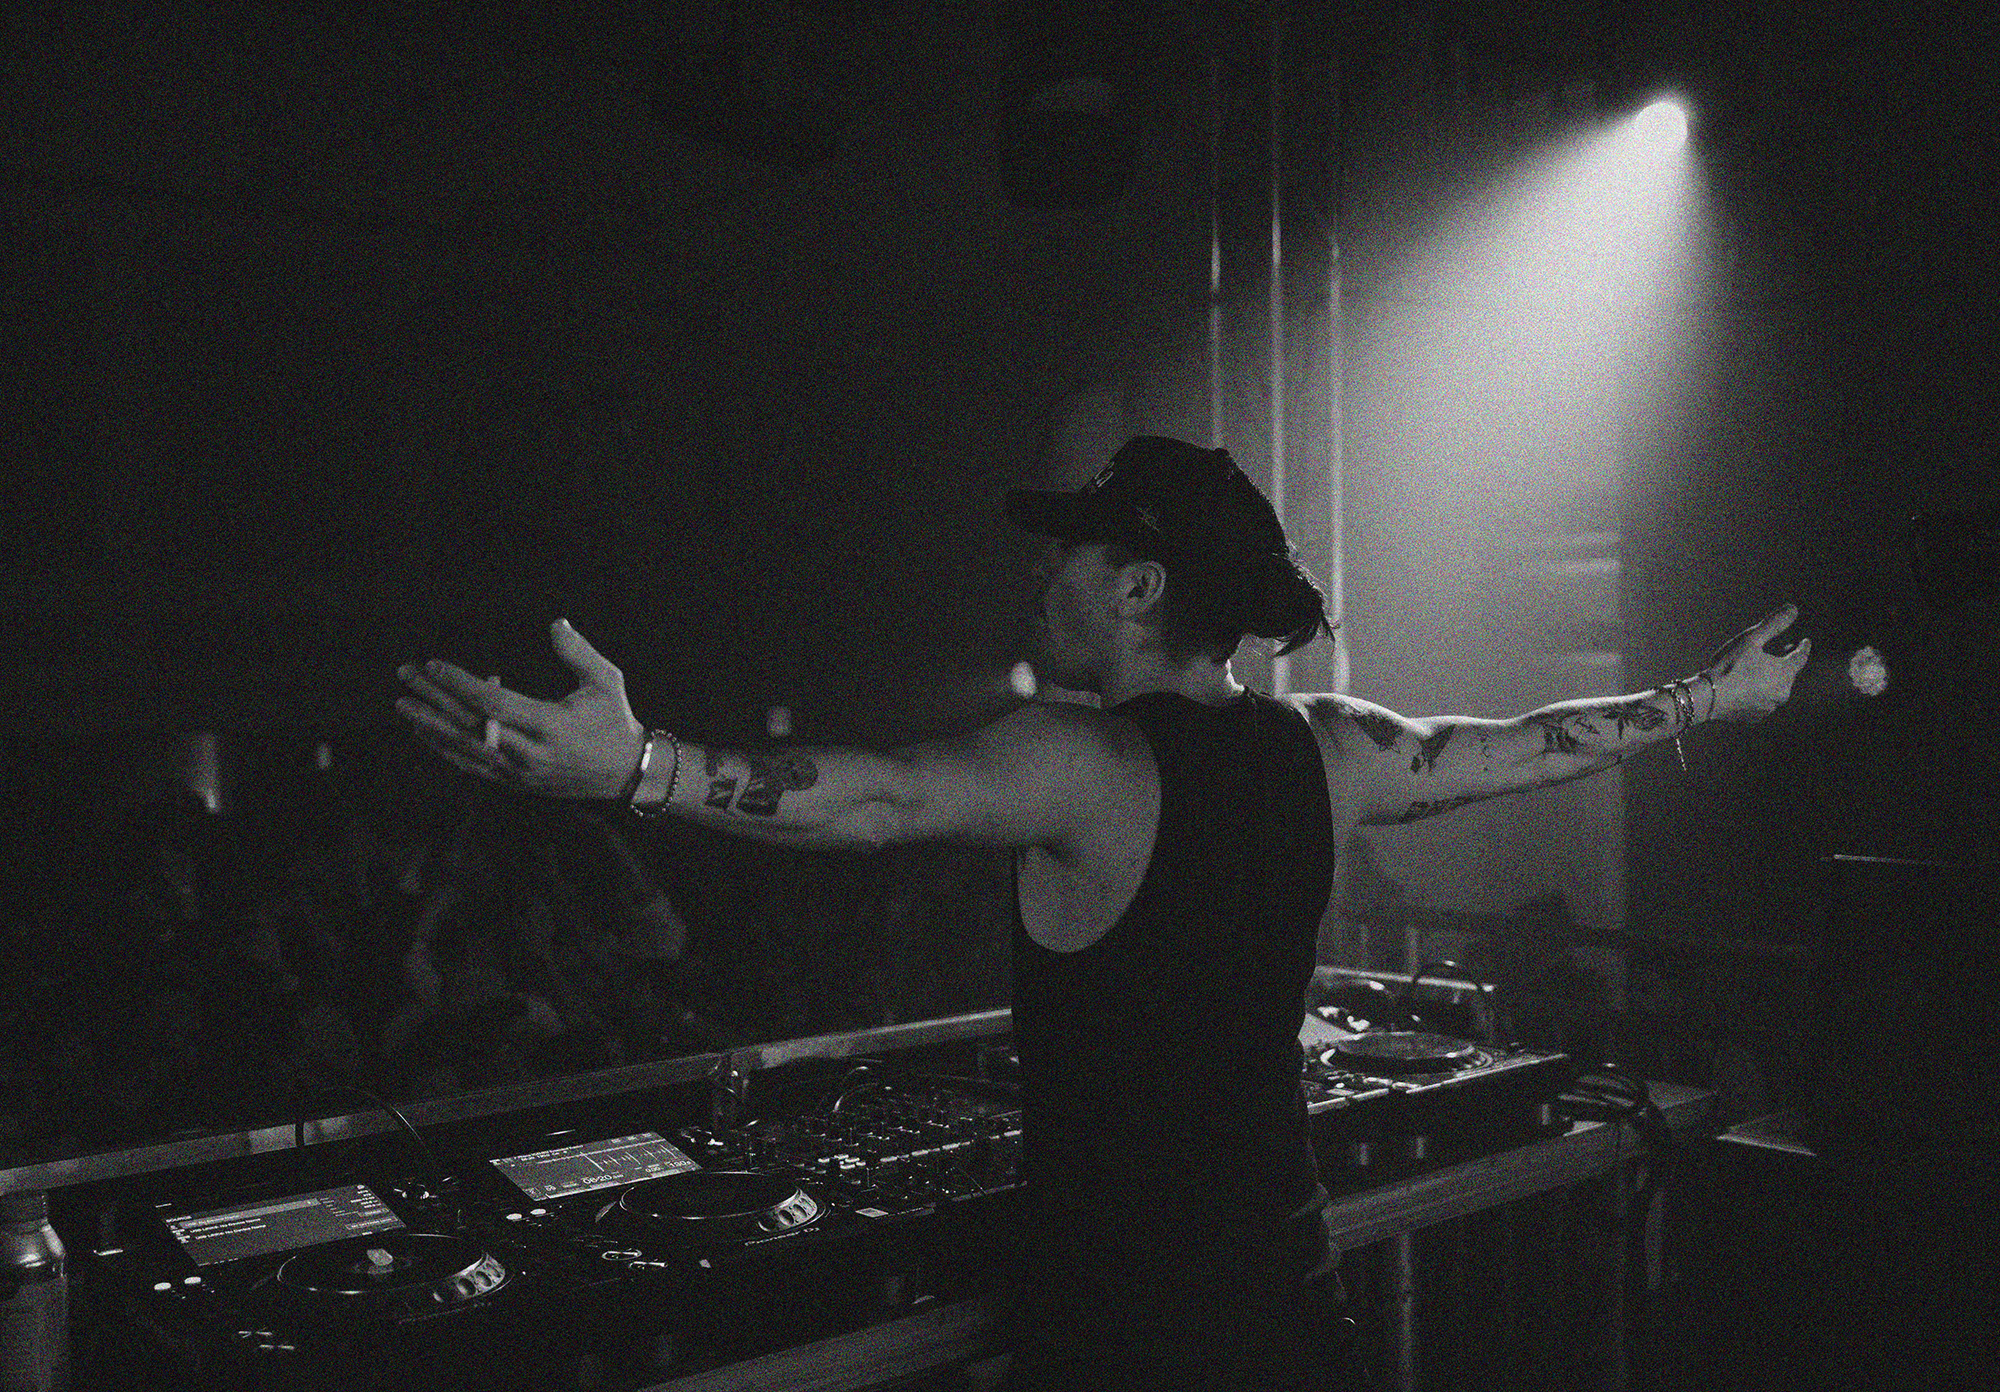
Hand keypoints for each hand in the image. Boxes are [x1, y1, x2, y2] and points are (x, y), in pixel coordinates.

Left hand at [395, 619, 646, 798]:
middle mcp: (530, 753)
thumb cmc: (616, 721)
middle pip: (470, 724)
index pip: (494, 704)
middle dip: (434, 698)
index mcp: (550, 726)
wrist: (626, 773)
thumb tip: (555, 623)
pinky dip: (446, 749)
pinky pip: (472, 766)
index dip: (461, 684)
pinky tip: (426, 733)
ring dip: (431, 725)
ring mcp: (520, 772)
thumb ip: (578, 652)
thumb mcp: (606, 681)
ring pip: (465, 748)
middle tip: (405, 676)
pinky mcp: (516, 783)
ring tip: (403, 705)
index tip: (434, 665)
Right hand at [1702, 603, 1811, 721]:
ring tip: (1762, 669)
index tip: (1805, 641)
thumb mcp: (1751, 640)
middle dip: (1786, 662)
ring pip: (1776, 688)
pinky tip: (1748, 686)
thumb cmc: (1729, 666)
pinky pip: (1763, 700)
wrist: (1707, 697)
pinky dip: (1760, 691)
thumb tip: (1793, 608)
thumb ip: (1774, 624)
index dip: (1803, 647)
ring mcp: (1769, 707)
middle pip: (1789, 674)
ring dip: (1772, 677)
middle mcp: (1782, 692)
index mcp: (1785, 673)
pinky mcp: (1756, 716)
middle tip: (1783, 651)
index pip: (1800, 657)